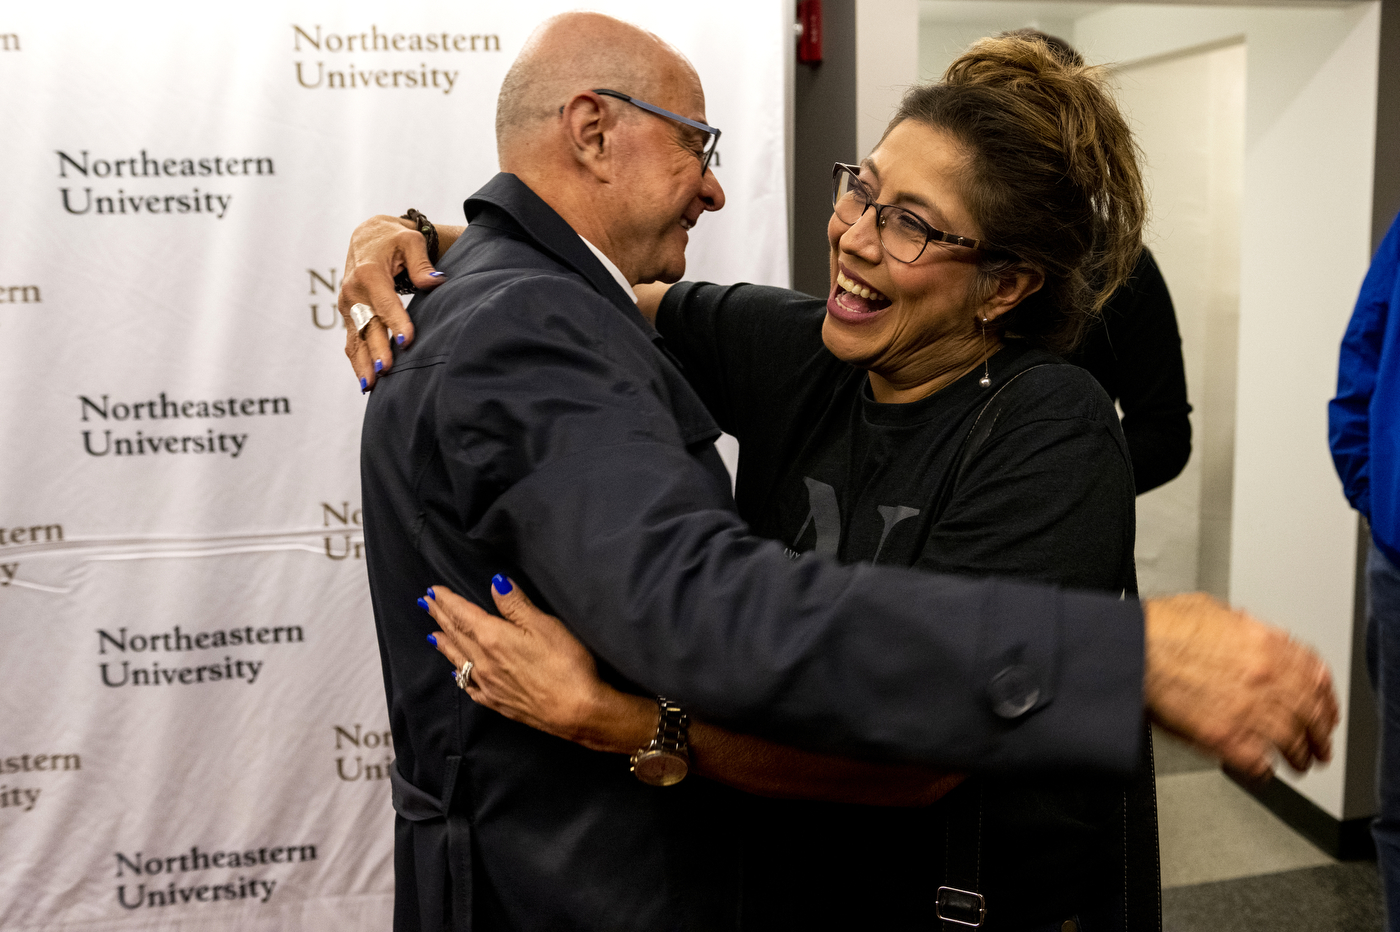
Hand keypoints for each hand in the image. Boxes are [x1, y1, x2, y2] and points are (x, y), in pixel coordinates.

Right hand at [338, 215, 445, 390]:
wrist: (368, 238)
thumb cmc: (394, 240)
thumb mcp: (410, 242)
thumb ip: (421, 262)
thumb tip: (435, 281)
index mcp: (369, 273)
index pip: (385, 302)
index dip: (396, 322)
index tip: (407, 340)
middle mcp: (353, 292)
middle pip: (367, 325)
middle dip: (376, 348)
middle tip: (387, 369)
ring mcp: (348, 307)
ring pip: (354, 339)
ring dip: (362, 363)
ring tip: (371, 386)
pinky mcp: (348, 317)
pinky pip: (351, 342)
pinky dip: (357, 362)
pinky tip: (366, 383)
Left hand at [421, 579, 654, 753]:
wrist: (576, 712)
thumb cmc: (565, 665)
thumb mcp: (544, 624)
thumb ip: (516, 604)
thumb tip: (495, 583)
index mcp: (493, 638)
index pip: (463, 614)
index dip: (447, 601)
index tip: (433, 591)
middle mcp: (484, 662)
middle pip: (456, 634)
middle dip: (440, 617)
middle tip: (424, 604)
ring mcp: (489, 684)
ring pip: (458, 659)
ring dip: (445, 643)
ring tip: (432, 634)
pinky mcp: (499, 703)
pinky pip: (470, 686)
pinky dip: (459, 675)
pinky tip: (456, 673)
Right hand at [1143, 593, 1338, 779]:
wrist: (1129, 651)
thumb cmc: (1157, 629)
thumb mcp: (1211, 610)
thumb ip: (1242, 626)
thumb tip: (1251, 634)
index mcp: (1265, 644)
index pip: (1316, 676)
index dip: (1325, 697)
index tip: (1324, 708)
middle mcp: (1266, 678)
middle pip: (1311, 714)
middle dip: (1319, 734)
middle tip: (1319, 745)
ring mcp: (1249, 711)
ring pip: (1293, 743)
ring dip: (1298, 756)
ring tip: (1297, 764)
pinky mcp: (1226, 738)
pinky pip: (1259, 764)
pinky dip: (1263, 771)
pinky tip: (1261, 772)